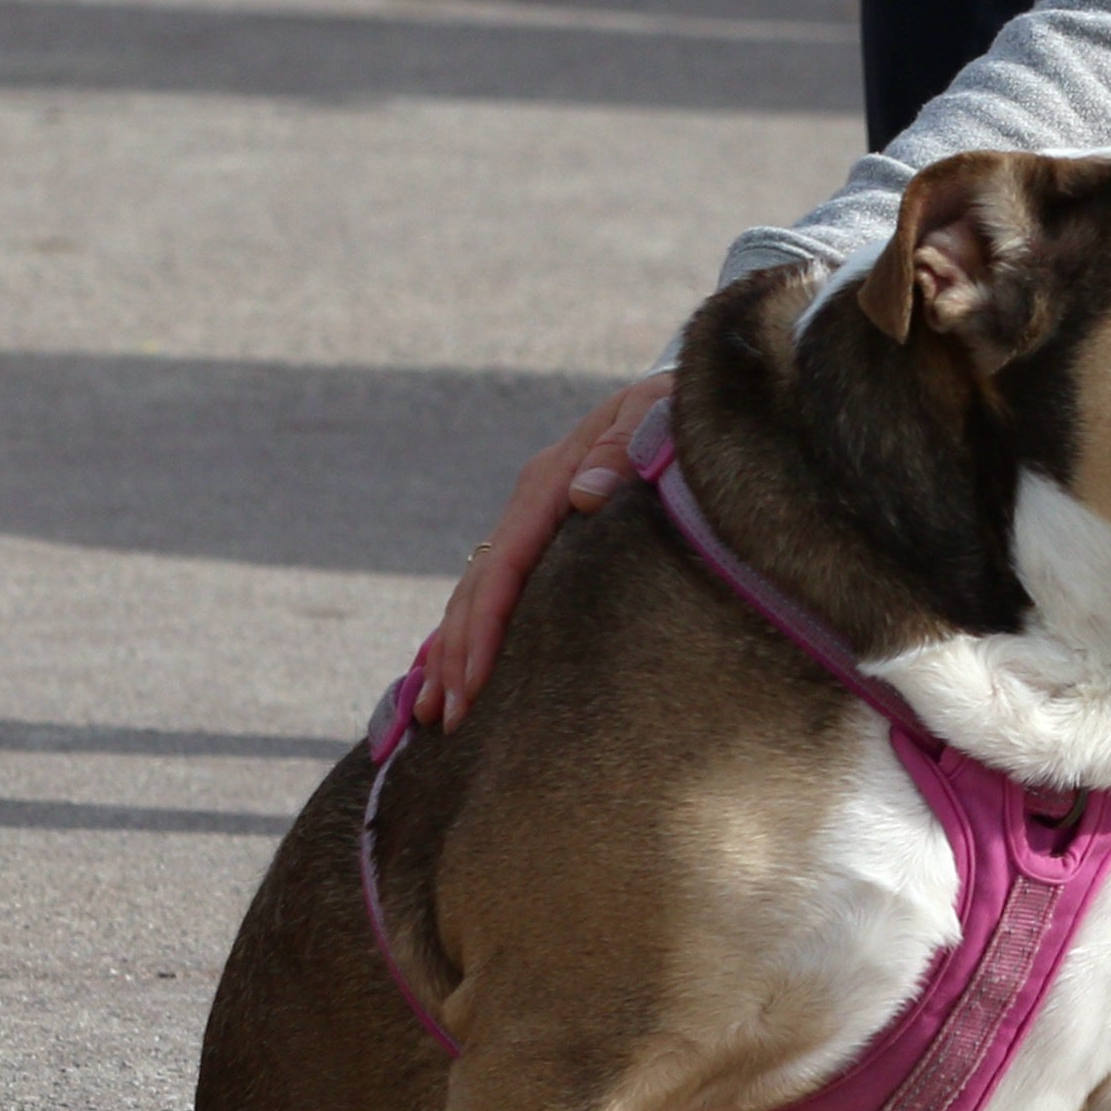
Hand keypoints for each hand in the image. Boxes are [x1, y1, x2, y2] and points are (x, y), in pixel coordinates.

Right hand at [423, 371, 665, 726]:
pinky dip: (469, 630)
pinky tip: (450, 673)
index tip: (472, 681)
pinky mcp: (544, 529)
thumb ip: (626, 445)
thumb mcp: (657, 413)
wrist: (678, 390)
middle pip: (480, 585)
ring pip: (477, 590)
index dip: (486, 625)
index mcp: (554, 477)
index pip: (508, 563)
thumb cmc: (675, 408)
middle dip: (458, 654)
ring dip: (452, 650)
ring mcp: (534, 514)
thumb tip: (583, 494)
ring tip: (433, 713)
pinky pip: (497, 584)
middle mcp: (534, 498)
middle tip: (446, 720)